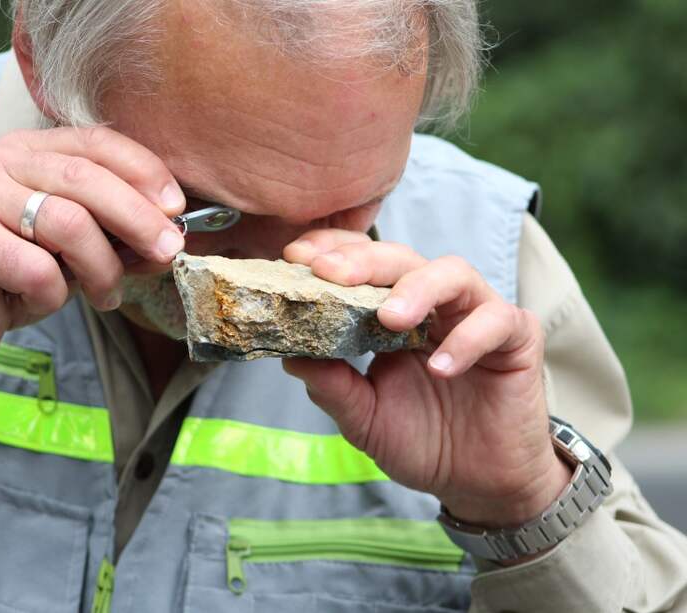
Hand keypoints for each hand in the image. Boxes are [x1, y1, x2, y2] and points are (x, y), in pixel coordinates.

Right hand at [0, 127, 186, 356]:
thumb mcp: (71, 246)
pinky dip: (54, 295)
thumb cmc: (14, 271)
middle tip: (166, 251)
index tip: (175, 207)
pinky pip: (37, 269)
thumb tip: (169, 239)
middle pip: (86, 179)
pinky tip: (44, 301)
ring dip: (101, 268)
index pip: (96, 142)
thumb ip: (112, 233)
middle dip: (138, 218)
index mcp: (29, 149)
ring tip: (106, 295)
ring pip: (67, 224)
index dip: (143, 170)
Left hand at [282, 230, 570, 528]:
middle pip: (401, 258)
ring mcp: (476, 315)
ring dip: (416, 289)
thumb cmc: (422, 442)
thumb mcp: (363, 418)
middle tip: (329, 273)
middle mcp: (433, 305)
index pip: (362, 266)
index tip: (294, 256)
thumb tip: (288, 355)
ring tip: (388, 318)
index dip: (332, 252)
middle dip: (363, 260)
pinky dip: (467, 339)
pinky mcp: (517, 337)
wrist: (478, 483)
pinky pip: (496, 321)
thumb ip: (332, 386)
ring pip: (452, 273)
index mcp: (392, 314)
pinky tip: (440, 369)